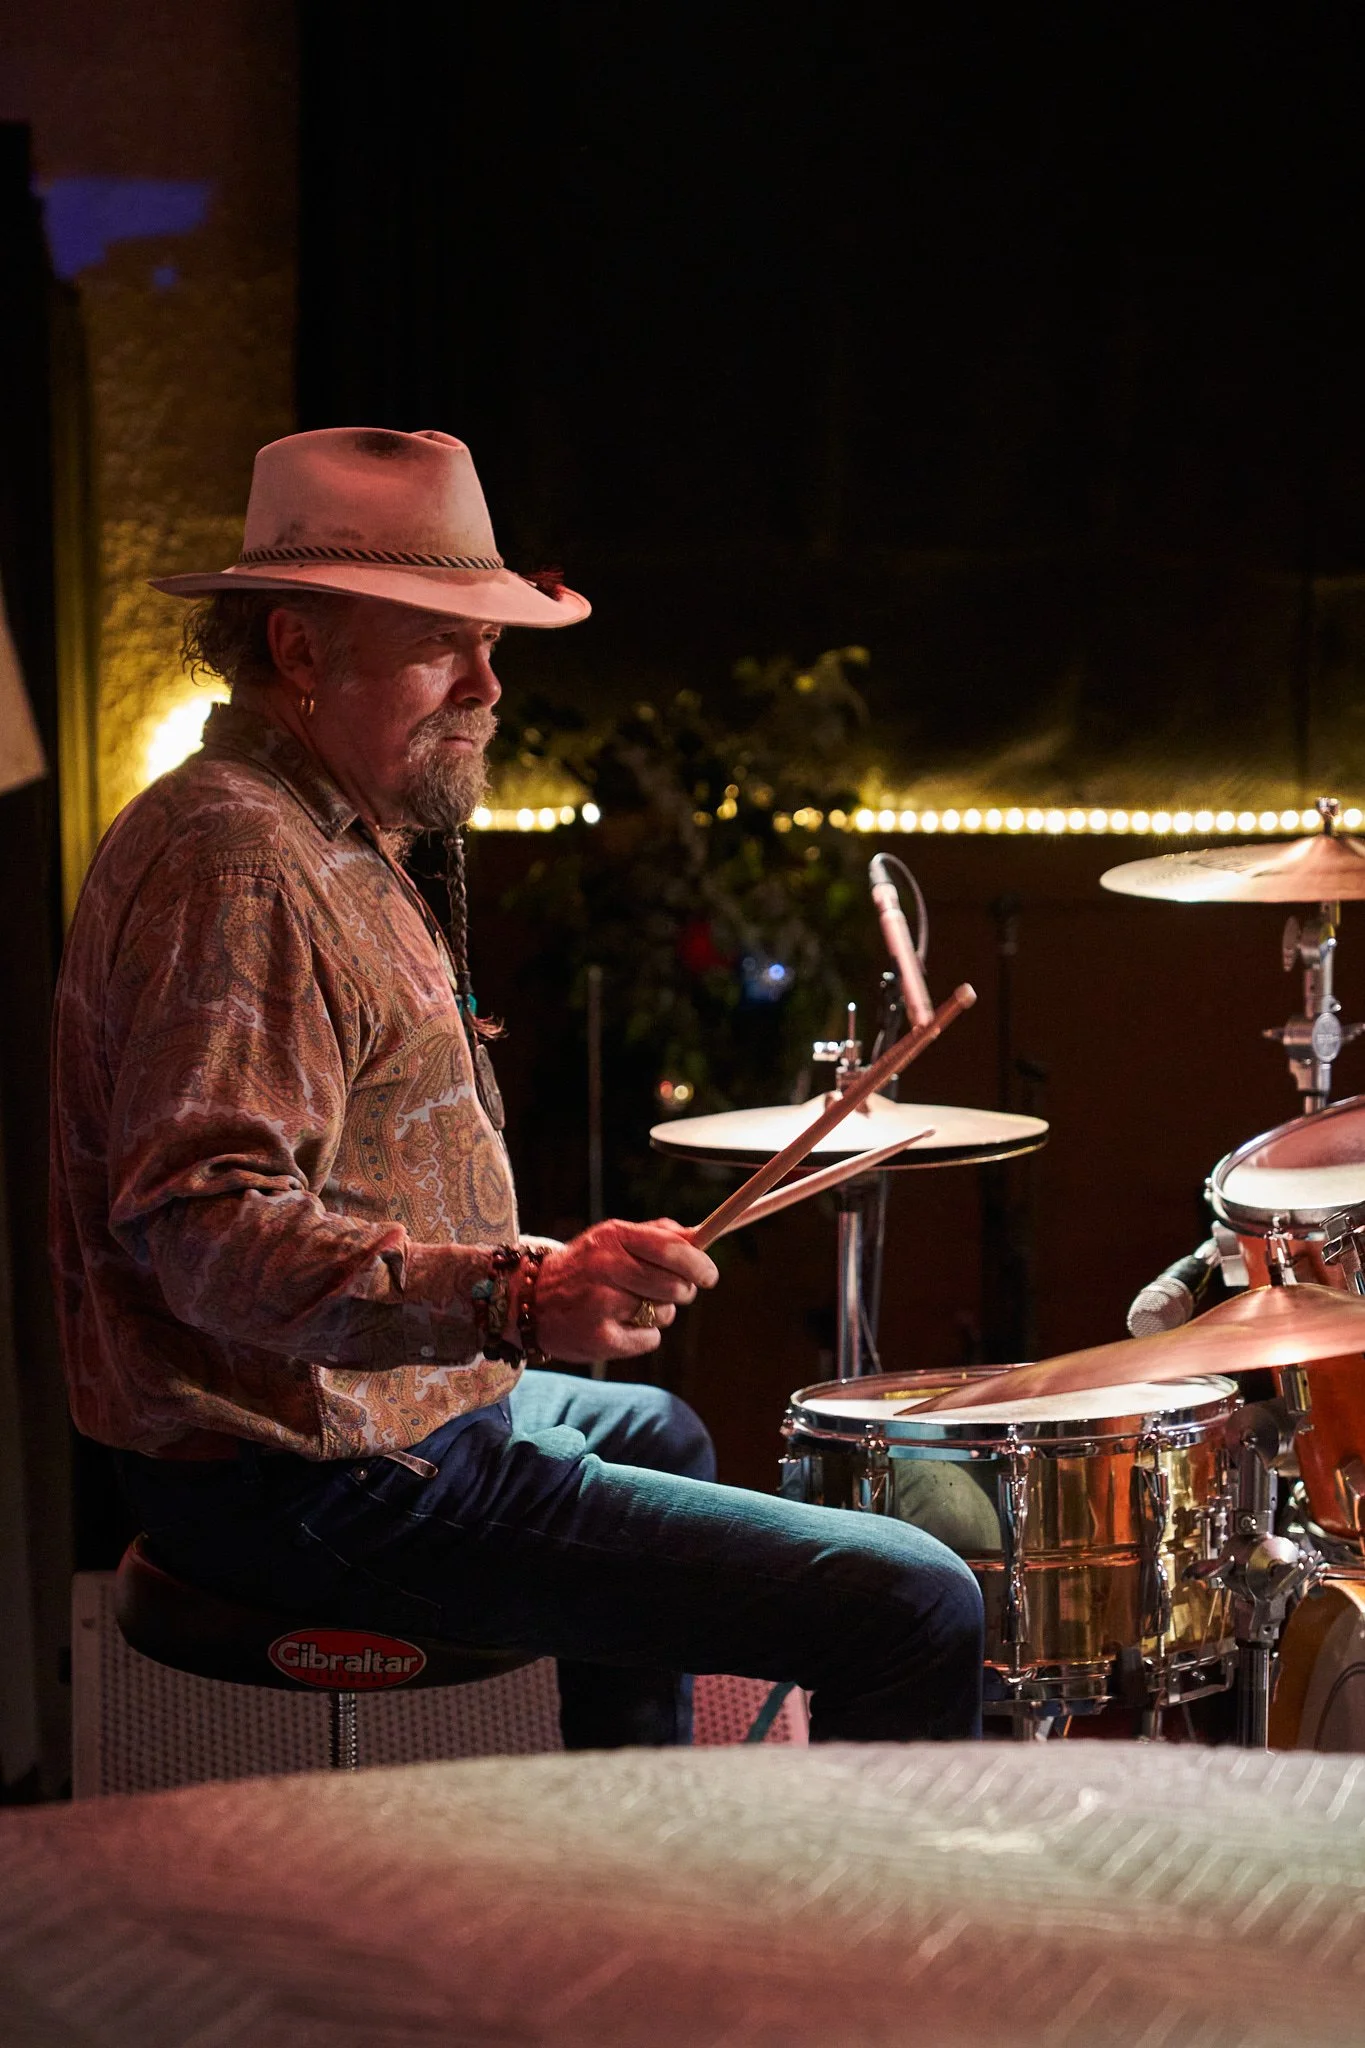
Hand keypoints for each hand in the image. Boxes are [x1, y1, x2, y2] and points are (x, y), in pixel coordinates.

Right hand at [527, 1219, 718, 1363]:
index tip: (710, 1276)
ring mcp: (601, 1303)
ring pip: (664, 1314)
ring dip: (658, 1314)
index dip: (699, 1264)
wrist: (531, 1301)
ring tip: (631, 1307)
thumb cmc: (586, 1267)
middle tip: (673, 1293)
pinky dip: (643, 1336)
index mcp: (614, 1237)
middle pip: (674, 1285)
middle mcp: (606, 1267)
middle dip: (682, 1292)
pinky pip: (649, 1339)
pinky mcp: (599, 1338)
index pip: (671, 1249)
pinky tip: (619, 1326)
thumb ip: (656, 1236)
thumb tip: (700, 1237)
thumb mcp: (613, 1240)